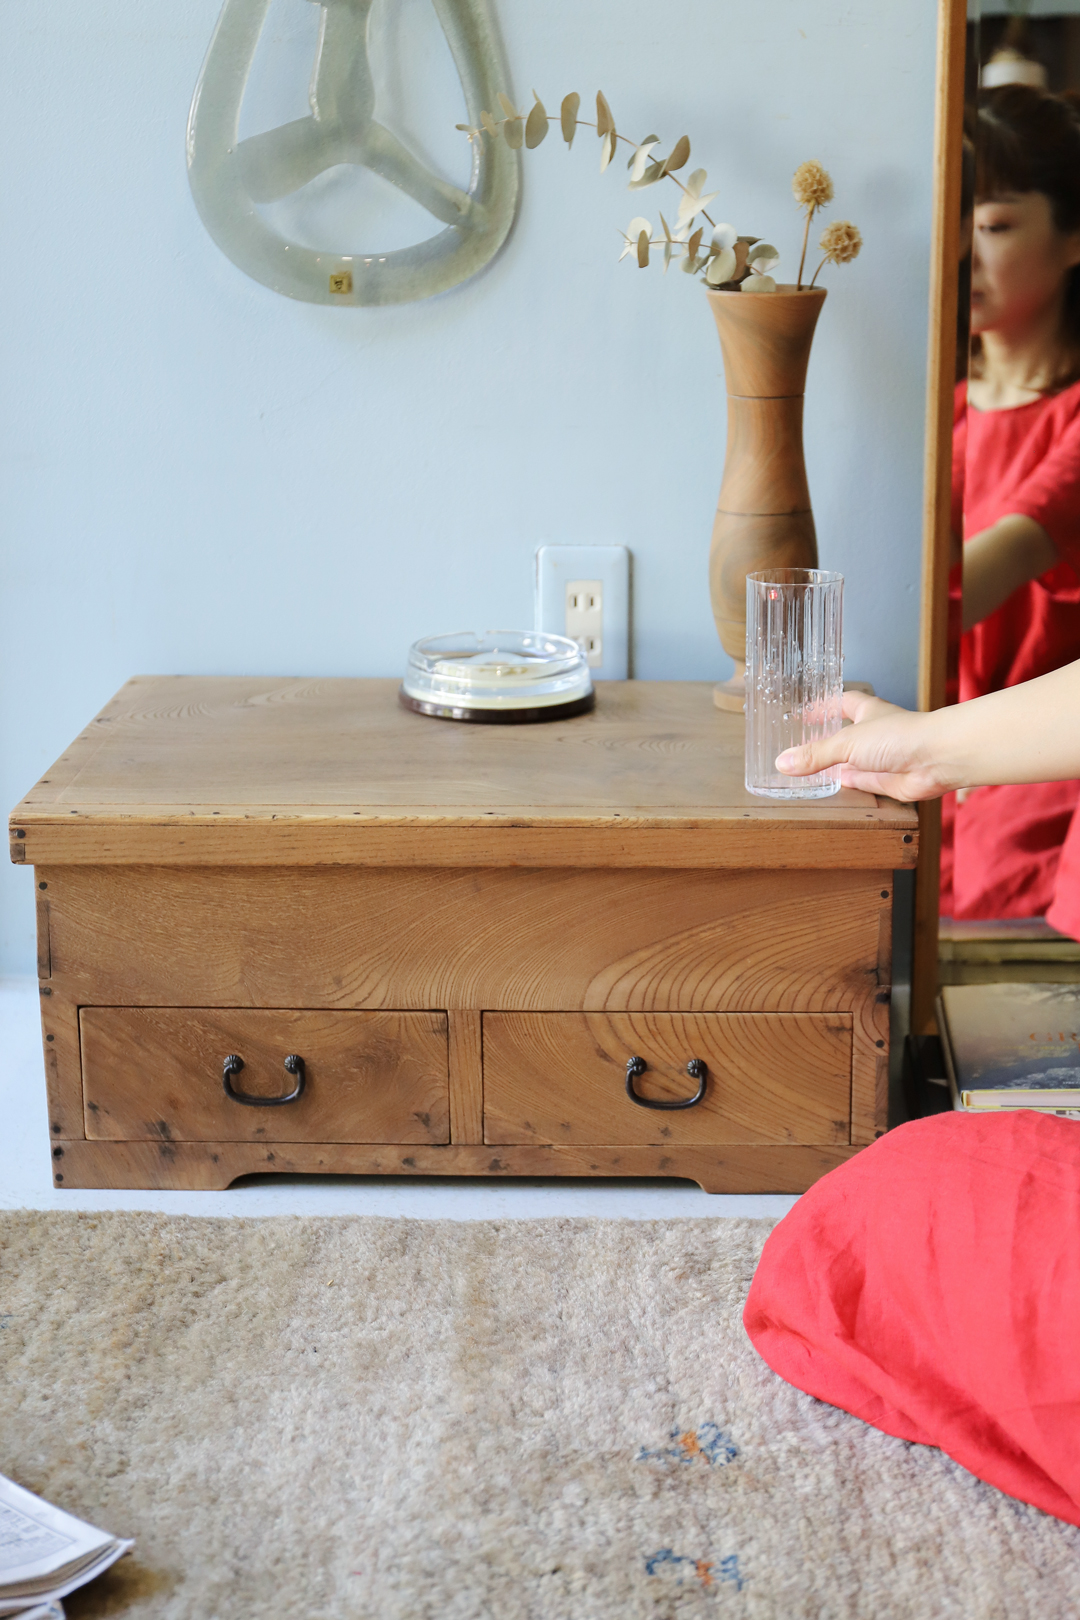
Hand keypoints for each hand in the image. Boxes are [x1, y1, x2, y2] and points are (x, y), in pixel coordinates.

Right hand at [775, 691, 956, 800]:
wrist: (936, 759)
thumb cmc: (901, 736)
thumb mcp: (847, 742)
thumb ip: (815, 754)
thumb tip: (783, 762)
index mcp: (867, 711)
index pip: (842, 703)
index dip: (824, 706)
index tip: (806, 712)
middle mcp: (875, 733)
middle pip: (846, 734)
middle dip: (827, 739)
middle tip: (802, 744)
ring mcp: (882, 757)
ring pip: (853, 760)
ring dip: (836, 765)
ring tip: (810, 769)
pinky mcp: (887, 780)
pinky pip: (862, 782)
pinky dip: (848, 784)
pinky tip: (834, 786)